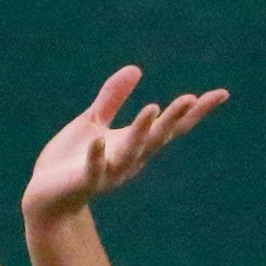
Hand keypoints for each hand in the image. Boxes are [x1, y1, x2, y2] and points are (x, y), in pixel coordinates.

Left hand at [21, 65, 228, 223]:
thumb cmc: (70, 160)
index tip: (221, 93)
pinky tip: (97, 141)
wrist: (44, 196)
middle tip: (191, 98)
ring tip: (153, 108)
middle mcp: (127, 160)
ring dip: (142, 132)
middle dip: (173, 118)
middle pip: (157, 137)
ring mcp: (107, 172)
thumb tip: (136, 68)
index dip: (194, 111)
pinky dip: (96, 157)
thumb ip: (112, 98)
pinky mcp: (83, 182)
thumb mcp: (92, 123)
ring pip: (130, 152)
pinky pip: (92, 170)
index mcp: (132, 144)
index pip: (170, 127)